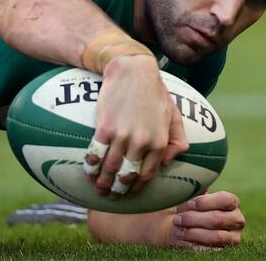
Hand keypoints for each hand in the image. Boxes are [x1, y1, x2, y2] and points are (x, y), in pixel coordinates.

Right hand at [84, 54, 188, 196]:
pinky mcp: (105, 127)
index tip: (128, 193)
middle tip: (110, 196)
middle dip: (118, 191)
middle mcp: (142, 143)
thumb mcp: (173, 114)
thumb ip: (177, 140)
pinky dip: (90, 165)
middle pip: (127, 176)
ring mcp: (123, 136)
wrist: (133, 70)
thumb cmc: (154, 91)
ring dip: (102, 182)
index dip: (136, 188)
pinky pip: (96, 153)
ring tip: (97, 187)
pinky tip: (87, 170)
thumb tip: (169, 162)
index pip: (147, 174)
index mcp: (159, 142)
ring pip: (110, 168)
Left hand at [165, 191, 245, 249]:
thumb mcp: (194, 196)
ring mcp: (233, 237)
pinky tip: (184, 239)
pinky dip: (196, 244)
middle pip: (218, 219)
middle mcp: (237, 220)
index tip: (187, 204)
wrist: (188, 227)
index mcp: (232, 203)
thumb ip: (197, 189)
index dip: (205, 202)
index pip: (225, 199)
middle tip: (177, 219)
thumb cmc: (192, 209)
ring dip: (194, 233)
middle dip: (194, 219)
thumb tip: (196, 178)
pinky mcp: (226, 251)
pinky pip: (212, 250)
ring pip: (216, 236)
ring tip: (179, 229)